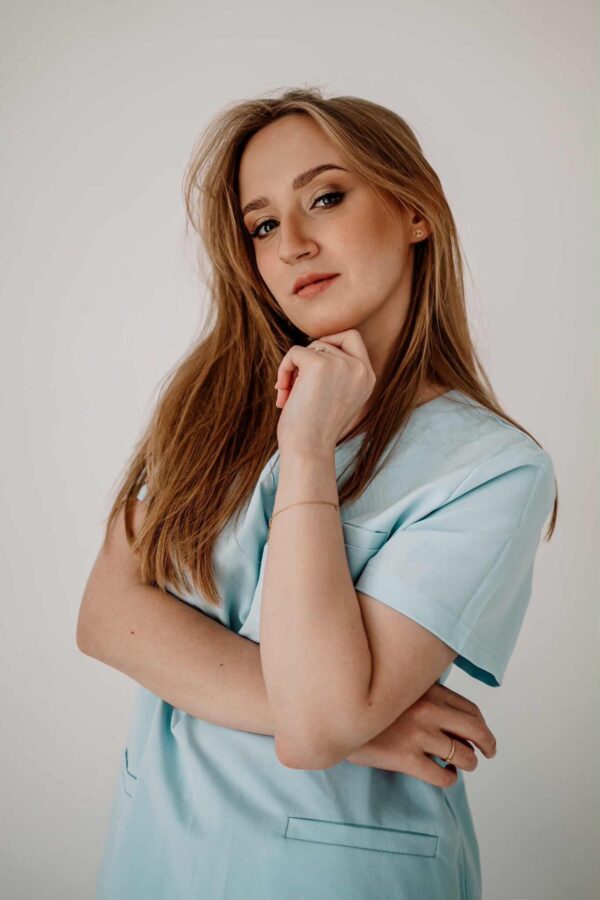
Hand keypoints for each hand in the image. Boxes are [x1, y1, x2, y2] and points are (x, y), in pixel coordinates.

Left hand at [274, 329, 375, 455]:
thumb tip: (316, 345)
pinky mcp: (318, 364)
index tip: (313, 362)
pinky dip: (283, 369)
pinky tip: (283, 392)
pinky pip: (294, 352)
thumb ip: (337, 372)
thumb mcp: (337, 397)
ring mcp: (341, 364)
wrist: (308, 450)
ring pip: (309, 347)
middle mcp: (359, 368)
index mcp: (368, 377)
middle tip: (297, 386)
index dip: (330, 342)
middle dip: (308, 361)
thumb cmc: (316, 430)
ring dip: (294, 370)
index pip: (352, 337)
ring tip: (289, 396)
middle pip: (326, 342)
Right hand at [345, 682, 496, 787]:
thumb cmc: (365, 697)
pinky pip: (441, 776)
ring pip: (462, 756)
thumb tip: (444, 704)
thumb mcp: (398, 684)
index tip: (482, 735)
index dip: (481, 726)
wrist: (335, 712)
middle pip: (476, 731)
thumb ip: (422, 690)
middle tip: (488, 753)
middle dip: (487, 745)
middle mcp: (428, 710)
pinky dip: (450, 779)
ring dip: (469, 763)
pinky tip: (445, 777)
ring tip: (463, 765)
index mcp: (429, 690)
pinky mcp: (404, 757)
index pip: (471, 711)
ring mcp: (418, 734)